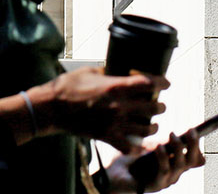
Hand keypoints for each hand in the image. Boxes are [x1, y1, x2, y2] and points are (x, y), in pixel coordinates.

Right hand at [34, 67, 168, 153]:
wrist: (51, 108)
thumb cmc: (67, 86)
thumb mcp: (89, 71)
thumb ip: (108, 71)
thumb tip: (119, 70)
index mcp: (115, 87)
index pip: (148, 83)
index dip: (161, 82)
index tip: (166, 83)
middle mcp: (118, 106)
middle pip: (152, 107)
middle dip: (160, 105)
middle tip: (159, 104)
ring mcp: (113, 124)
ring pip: (146, 129)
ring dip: (153, 126)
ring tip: (153, 124)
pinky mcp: (106, 137)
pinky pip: (129, 147)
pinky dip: (138, 147)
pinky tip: (140, 144)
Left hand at [106, 129, 204, 192]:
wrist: (112, 174)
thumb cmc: (131, 159)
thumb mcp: (149, 146)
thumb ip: (164, 141)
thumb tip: (178, 128)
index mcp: (175, 164)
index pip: (195, 157)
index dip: (197, 144)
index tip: (194, 129)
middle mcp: (174, 173)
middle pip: (192, 161)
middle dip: (193, 145)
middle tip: (189, 130)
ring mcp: (165, 181)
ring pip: (180, 166)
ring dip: (178, 149)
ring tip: (172, 134)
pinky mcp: (153, 186)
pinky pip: (163, 172)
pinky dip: (163, 158)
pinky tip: (158, 147)